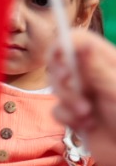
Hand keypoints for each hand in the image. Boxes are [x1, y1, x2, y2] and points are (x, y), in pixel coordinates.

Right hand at [51, 29, 115, 163]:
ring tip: (86, 114)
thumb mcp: (115, 91)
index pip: (79, 40)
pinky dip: (67, 119)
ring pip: (55, 89)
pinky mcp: (74, 114)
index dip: (64, 46)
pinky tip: (86, 125)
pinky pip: (56, 111)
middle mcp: (92, 75)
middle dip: (64, 81)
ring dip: (68, 103)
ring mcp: (83, 94)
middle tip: (75, 90)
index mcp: (107, 61)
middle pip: (60, 64)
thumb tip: (84, 44)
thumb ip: (96, 69)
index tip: (62, 61)